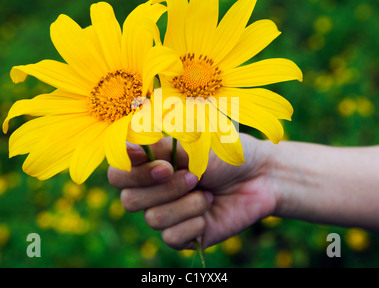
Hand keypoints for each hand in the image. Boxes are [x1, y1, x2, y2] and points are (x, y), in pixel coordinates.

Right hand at [107, 133, 278, 249]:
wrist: (260, 177)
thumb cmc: (226, 152)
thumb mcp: (193, 142)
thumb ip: (157, 145)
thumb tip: (127, 148)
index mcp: (150, 163)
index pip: (118, 173)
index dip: (135, 172)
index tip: (166, 165)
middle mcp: (152, 190)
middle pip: (129, 200)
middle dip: (166, 188)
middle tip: (195, 176)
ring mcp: (166, 213)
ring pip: (153, 219)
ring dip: (186, 204)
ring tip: (208, 192)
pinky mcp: (182, 235)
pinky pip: (172, 237)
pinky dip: (195, 221)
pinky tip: (210, 210)